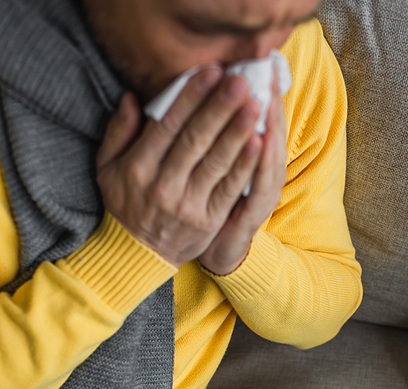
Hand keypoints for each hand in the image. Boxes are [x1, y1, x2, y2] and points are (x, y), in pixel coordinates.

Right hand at [96, 68, 263, 267]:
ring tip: (254, 105)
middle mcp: (163, 186)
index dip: (190, 98)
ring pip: (215, 163)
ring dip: (237, 133)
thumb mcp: (107, 168)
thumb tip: (131, 97)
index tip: (210, 72)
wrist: (137, 254)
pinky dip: (244, 166)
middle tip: (239, 81)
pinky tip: (257, 143)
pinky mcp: (208, 221)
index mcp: (138, 168)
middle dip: (218, 109)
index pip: (167, 126)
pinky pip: (229, 189)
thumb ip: (118, 132)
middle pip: (195, 141)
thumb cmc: (125, 204)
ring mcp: (187, 205)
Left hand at [198, 71, 287, 274]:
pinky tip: (259, 141)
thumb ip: (224, 140)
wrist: (220, 251)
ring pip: (267, 153)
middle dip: (264, 99)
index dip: (259, 91)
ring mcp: (263, 191)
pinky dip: (259, 163)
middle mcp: (264, 171)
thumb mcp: (222, 170)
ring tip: (260, 97)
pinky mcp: (257, 212)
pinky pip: (259, 184)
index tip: (256, 63)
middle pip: (268, 129)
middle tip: (261, 68)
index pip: (259, 117)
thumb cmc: (216, 206)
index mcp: (254, 157)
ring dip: (264, 125)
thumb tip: (227, 107)